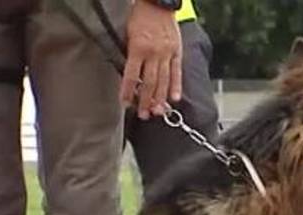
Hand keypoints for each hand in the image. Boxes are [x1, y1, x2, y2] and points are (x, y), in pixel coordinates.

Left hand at [121, 0, 181, 118]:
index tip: (125, 103)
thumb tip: (129, 75)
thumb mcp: (128, 33)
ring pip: (163, 81)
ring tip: (157, 111)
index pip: (132, 75)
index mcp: (138, 48)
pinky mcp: (177, 52)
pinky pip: (177, 72)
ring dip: (160, 98)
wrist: (158, 3)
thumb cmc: (139, 16)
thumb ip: (129, 53)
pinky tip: (174, 98)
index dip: (128, 91)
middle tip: (143, 115)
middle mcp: (154, 53)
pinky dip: (176, 86)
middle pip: (149, 82)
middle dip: (145, 100)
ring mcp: (167, 54)